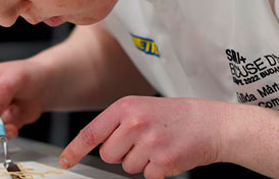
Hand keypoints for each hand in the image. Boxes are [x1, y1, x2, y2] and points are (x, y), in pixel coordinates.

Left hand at [59, 96, 227, 178]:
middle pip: (108, 155)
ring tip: (160, 145)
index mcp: (126, 107)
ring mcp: (148, 143)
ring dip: (142, 162)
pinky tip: (169, 154)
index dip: (75, 149)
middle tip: (145, 142)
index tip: (65, 160)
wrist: (213, 124)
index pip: (91, 132)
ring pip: (127, 167)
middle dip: (122, 154)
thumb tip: (99, 143)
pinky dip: (157, 170)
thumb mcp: (144, 108)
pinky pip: (147, 176)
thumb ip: (120, 122)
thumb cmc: (179, 116)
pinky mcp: (162, 162)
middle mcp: (134, 123)